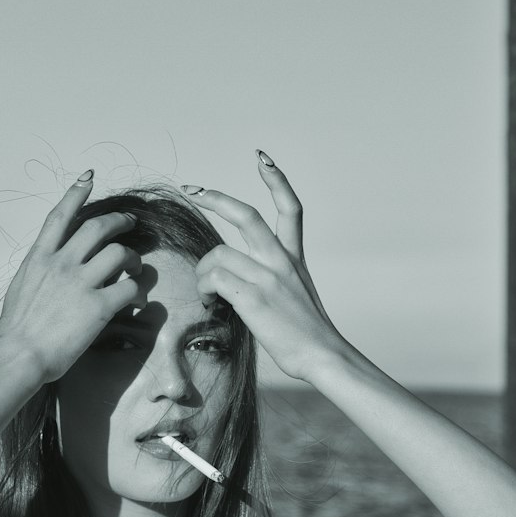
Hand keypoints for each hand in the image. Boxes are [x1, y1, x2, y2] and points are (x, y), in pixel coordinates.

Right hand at [0, 173, 146, 386]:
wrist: (19, 355)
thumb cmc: (17, 329)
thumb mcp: (23, 287)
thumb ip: (41, 270)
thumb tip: (55, 265)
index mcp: (39, 258)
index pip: (60, 216)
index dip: (75, 194)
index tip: (88, 178)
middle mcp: (61, 264)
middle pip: (98, 227)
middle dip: (120, 221)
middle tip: (131, 223)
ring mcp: (80, 283)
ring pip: (120, 253)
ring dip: (134, 259)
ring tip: (137, 269)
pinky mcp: (98, 306)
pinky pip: (130, 288)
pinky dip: (138, 293)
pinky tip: (137, 301)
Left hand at [183, 154, 348, 382]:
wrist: (324, 357)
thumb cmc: (307, 335)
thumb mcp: (296, 294)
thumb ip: (270, 278)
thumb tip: (233, 279)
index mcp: (294, 258)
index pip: (291, 208)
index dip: (277, 180)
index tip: (263, 159)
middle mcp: (281, 261)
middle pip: (246, 215)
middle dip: (214, 198)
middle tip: (191, 190)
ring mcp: (267, 278)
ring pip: (217, 255)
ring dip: (202, 272)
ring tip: (206, 292)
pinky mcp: (253, 297)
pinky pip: (214, 280)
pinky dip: (204, 290)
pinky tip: (210, 303)